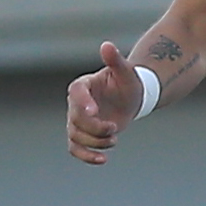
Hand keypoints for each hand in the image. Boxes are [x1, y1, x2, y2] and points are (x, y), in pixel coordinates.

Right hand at [67, 41, 142, 164]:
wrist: (131, 99)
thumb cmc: (128, 83)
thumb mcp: (125, 72)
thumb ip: (115, 60)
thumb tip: (106, 45)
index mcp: (83, 86)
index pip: (76, 93)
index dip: (83, 103)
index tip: (94, 112)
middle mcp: (76, 103)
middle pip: (76, 119)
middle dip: (95, 127)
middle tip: (114, 128)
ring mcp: (77, 120)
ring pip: (75, 136)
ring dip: (94, 142)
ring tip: (114, 139)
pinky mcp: (83, 135)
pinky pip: (75, 148)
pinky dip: (86, 156)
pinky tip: (102, 159)